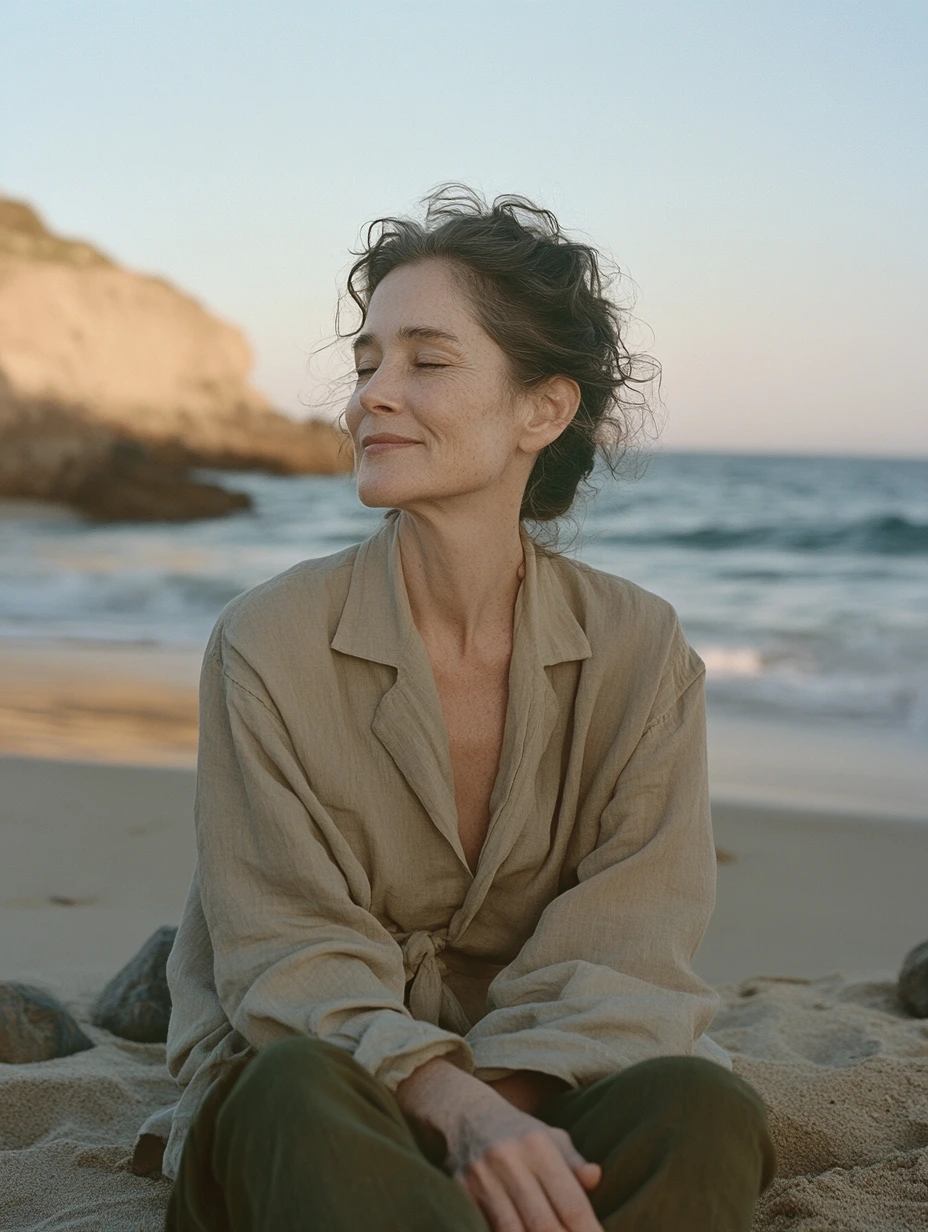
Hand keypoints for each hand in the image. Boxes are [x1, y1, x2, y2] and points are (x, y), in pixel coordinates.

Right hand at [444, 1091, 603, 1231]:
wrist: (467, 1113)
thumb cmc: (520, 1134)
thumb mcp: (551, 1138)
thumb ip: (574, 1162)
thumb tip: (596, 1177)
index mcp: (538, 1145)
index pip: (571, 1202)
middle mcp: (509, 1160)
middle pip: (544, 1224)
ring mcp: (482, 1177)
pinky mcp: (460, 1192)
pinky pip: (487, 1227)